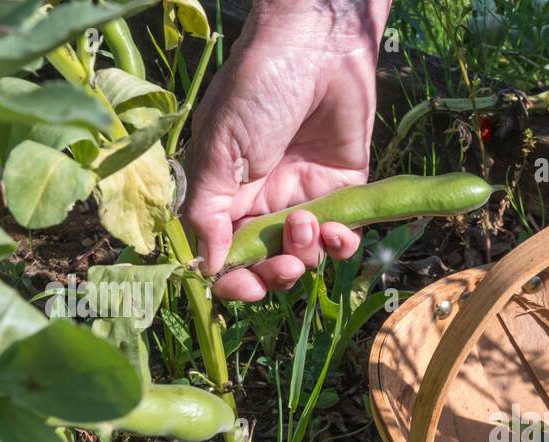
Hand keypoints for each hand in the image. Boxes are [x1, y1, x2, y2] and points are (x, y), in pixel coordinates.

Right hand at [182, 0, 390, 300]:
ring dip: (305, 254)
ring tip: (305, 222)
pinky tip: (338, 232)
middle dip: (272, 277)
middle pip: (266, 266)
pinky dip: (340, 246)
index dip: (232, 279)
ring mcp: (304, 199)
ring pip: (305, 257)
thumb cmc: (256, 89)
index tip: (241, 284)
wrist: (316, 50)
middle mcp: (264, 203)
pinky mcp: (343, 194)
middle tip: (281, 268)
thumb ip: (208, 211)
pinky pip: (342, 239)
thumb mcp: (218, 150)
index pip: (224, 254)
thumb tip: (205, 267)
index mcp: (225, 195)